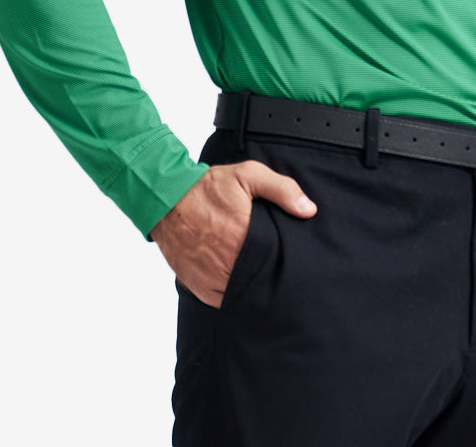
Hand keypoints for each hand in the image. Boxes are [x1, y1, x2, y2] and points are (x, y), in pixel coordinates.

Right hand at [150, 161, 316, 306]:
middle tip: (285, 273)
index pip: (275, 261)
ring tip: (266, 280)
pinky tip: (244, 285)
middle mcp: (226, 261)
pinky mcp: (198, 285)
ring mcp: (210, 276)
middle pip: (260, 280)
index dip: (286, 263)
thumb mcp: (248, 175)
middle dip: (272, 277)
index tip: (296, 261)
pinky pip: (223, 299)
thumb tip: (309, 210)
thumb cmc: (208, 186)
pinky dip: (234, 295)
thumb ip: (282, 189)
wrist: (165, 198)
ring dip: (254, 288)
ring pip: (242, 293)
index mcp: (242, 235)